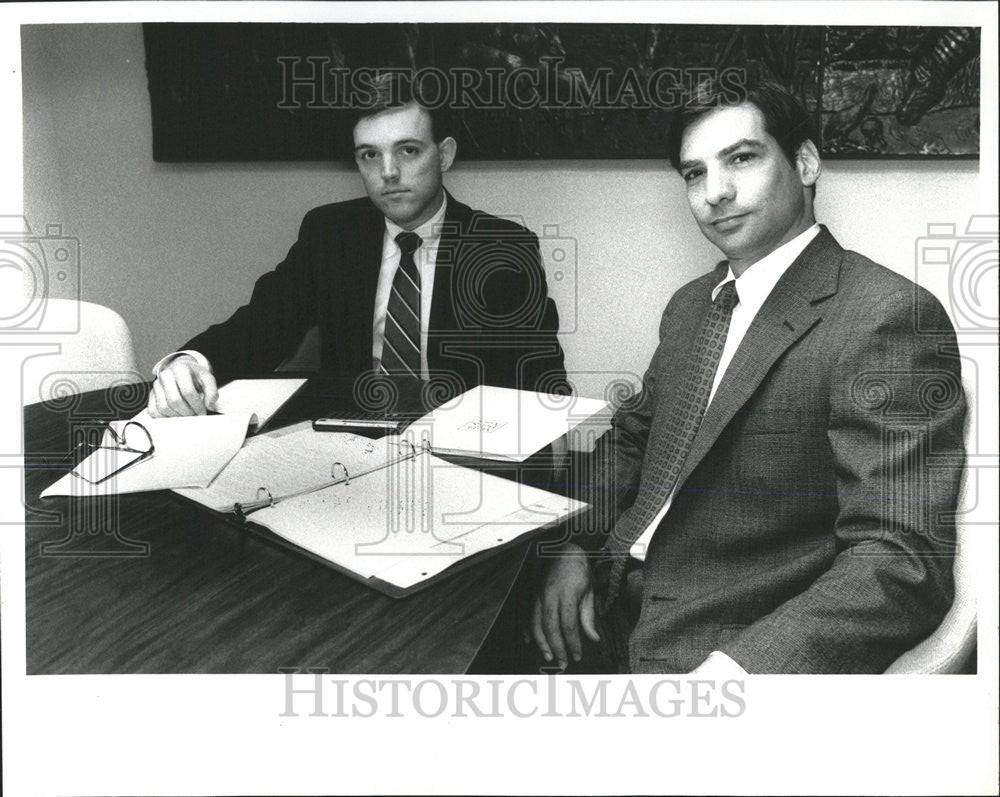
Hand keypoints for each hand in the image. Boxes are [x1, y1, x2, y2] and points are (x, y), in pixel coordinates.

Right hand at [147, 355, 218, 416]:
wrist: (181, 371)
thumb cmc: (195, 376)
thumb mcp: (207, 379)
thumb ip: (212, 391)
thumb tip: (209, 405)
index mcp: (180, 369)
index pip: (188, 391)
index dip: (197, 405)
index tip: (202, 412)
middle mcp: (165, 375)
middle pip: (174, 401)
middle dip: (187, 413)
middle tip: (195, 416)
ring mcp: (156, 385)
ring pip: (164, 408)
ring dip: (177, 416)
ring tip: (187, 415)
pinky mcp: (151, 395)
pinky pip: (154, 411)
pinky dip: (165, 417)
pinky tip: (176, 415)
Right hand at [529, 542, 599, 667]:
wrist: (562, 549)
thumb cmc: (578, 570)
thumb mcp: (589, 590)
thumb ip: (588, 616)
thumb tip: (593, 639)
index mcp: (567, 593)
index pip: (569, 625)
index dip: (573, 643)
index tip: (577, 655)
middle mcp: (550, 594)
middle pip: (550, 626)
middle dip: (556, 647)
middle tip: (563, 662)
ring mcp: (538, 593)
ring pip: (535, 622)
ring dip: (541, 642)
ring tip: (549, 656)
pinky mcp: (532, 593)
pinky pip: (526, 614)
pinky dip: (527, 629)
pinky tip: (529, 641)